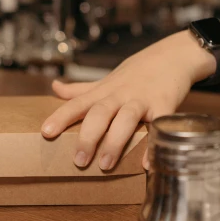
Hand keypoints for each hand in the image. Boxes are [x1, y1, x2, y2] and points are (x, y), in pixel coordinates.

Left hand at [41, 30, 215, 169]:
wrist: (173, 55)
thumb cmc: (137, 73)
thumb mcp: (106, 81)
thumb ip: (81, 89)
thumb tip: (55, 87)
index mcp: (104, 92)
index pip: (78, 103)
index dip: (61, 117)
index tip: (46, 133)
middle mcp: (121, 95)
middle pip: (100, 113)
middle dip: (88, 136)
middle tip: (78, 161)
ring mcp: (143, 99)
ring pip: (125, 119)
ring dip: (115, 142)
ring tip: (105, 165)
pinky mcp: (165, 104)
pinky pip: (158, 125)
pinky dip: (153, 144)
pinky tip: (146, 164)